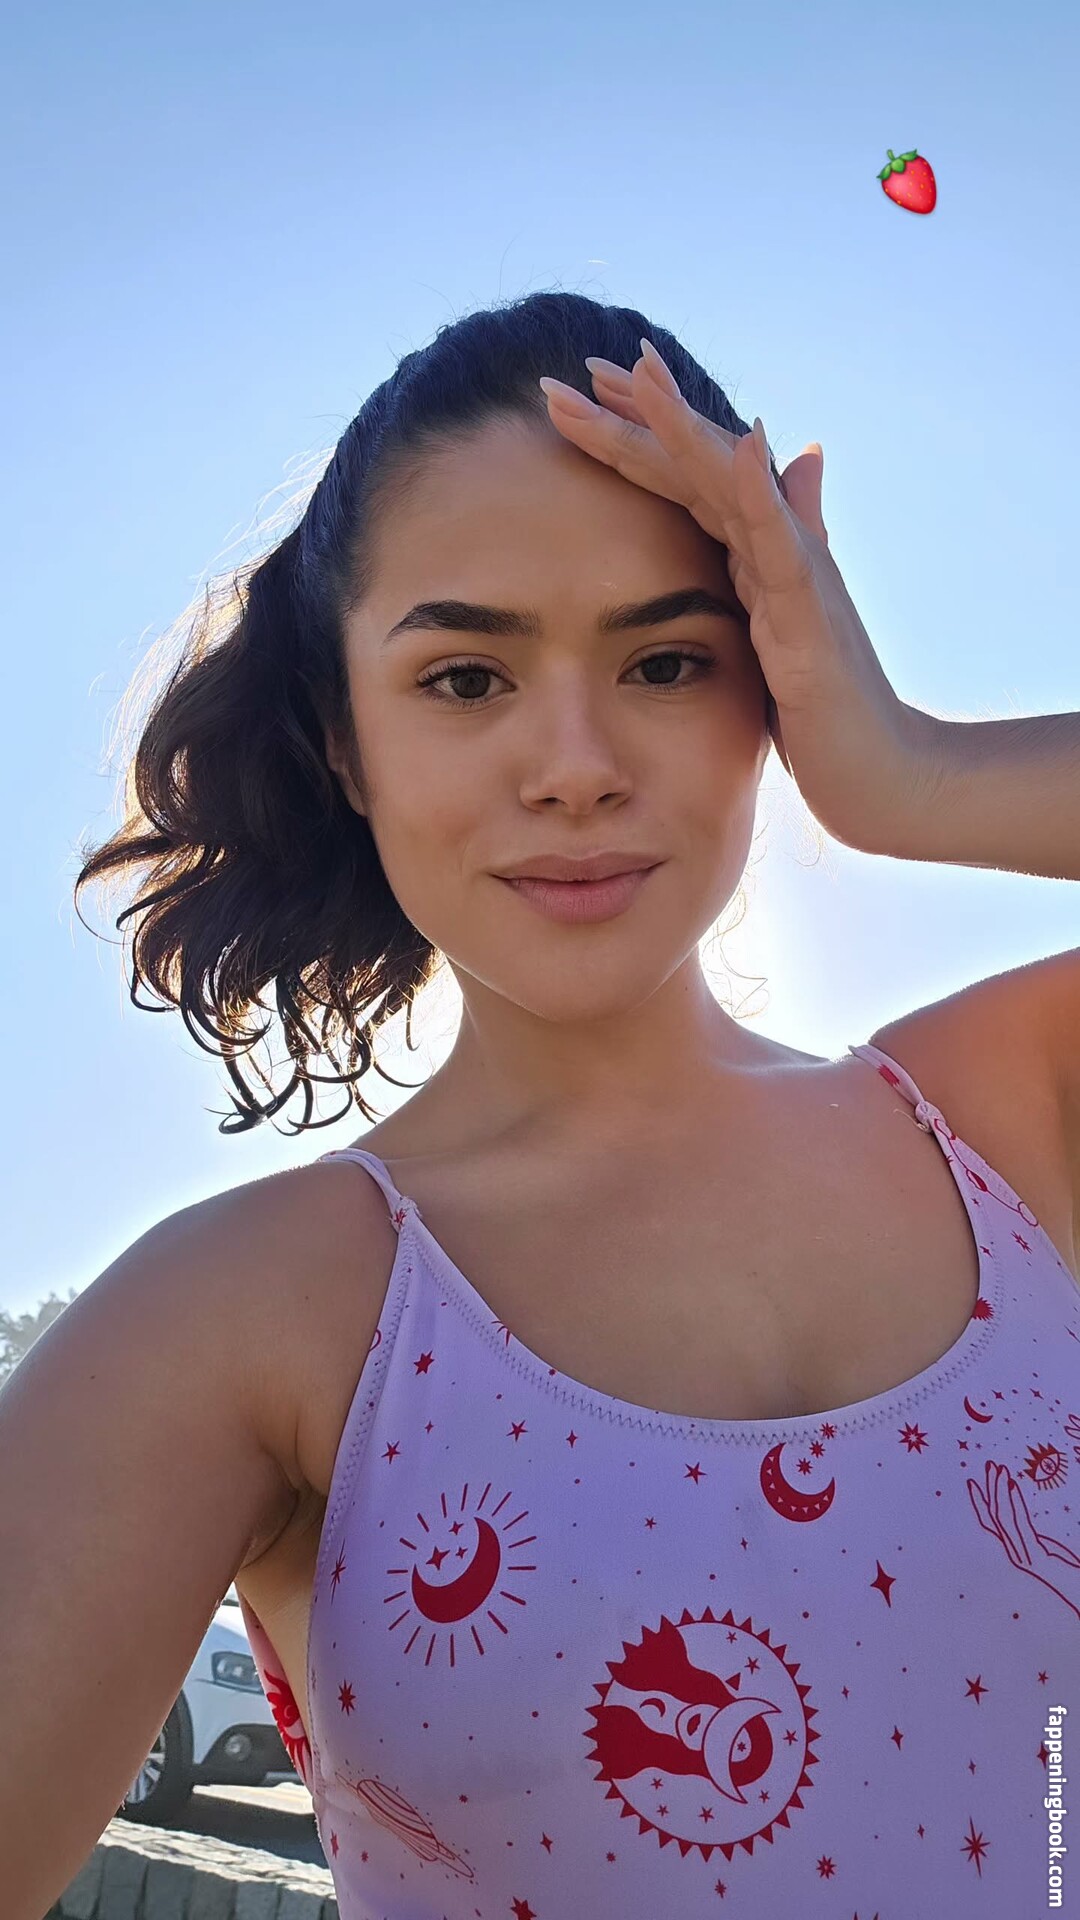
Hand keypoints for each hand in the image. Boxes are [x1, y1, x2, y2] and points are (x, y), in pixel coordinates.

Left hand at [540, 341, 932, 855]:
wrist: (883, 775)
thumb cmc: (828, 715)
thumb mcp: (776, 637)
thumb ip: (766, 570)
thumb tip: (793, 479)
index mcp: (753, 557)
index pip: (684, 481)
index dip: (633, 437)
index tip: (573, 397)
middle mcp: (776, 548)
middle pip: (697, 465)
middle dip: (636, 416)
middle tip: (574, 370)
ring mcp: (797, 575)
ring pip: (733, 483)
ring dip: (685, 426)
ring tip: (641, 371)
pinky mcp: (811, 616)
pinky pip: (785, 545)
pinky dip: (764, 491)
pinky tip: (745, 443)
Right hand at [968, 1460, 1079, 1621]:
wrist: (1077, 1589)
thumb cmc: (1068, 1572)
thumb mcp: (1048, 1550)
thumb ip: (1034, 1538)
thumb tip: (1024, 1519)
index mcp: (1016, 1550)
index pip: (990, 1522)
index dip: (979, 1502)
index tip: (972, 1482)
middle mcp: (1014, 1552)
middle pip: (994, 1516)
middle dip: (990, 1489)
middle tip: (989, 1465)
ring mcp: (1023, 1554)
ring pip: (1003, 1517)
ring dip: (999, 1490)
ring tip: (999, 1470)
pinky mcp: (1034, 1555)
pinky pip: (1019, 1523)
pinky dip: (1014, 1501)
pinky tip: (1012, 1485)